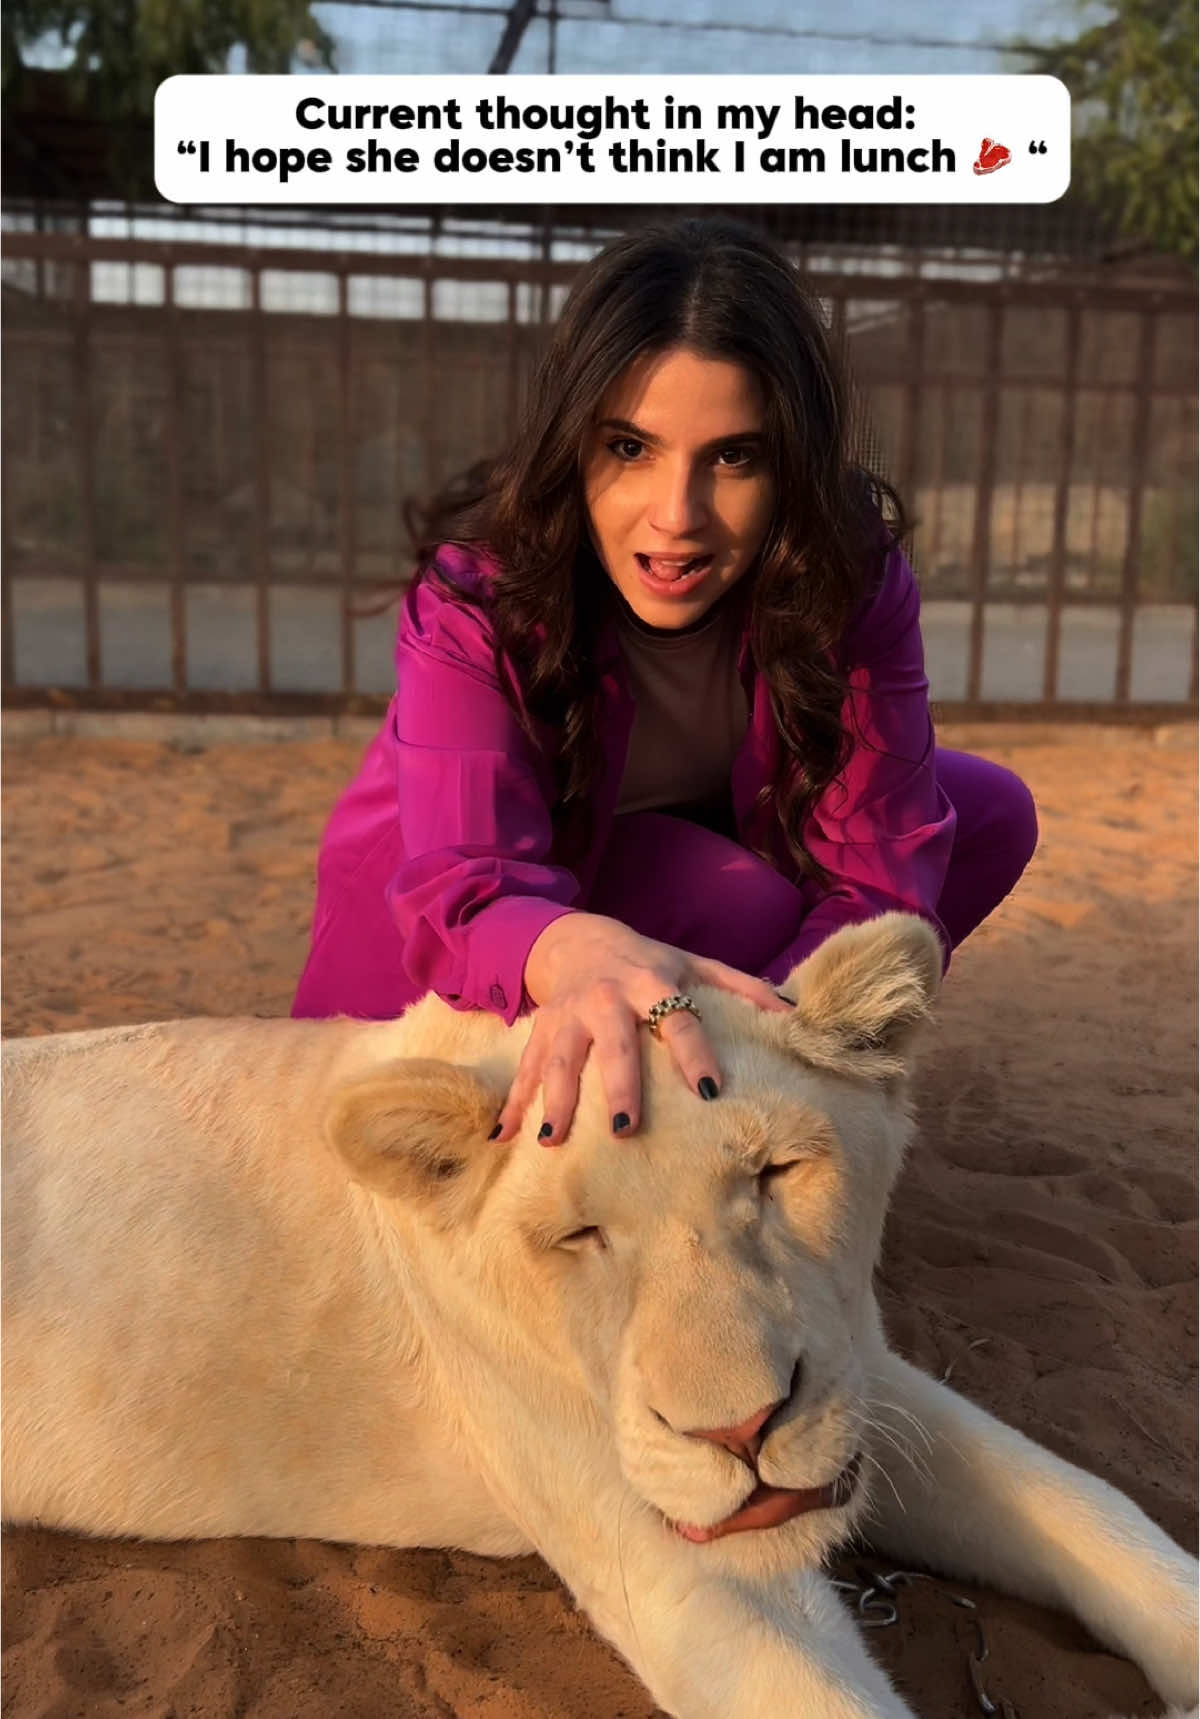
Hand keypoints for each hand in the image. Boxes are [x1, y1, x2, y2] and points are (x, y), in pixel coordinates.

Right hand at [490, 912, 792, 1145]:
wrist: (577, 939)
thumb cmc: (647, 962)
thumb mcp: (694, 964)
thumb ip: (743, 988)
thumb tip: (796, 1016)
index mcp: (652, 983)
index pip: (680, 1020)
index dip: (696, 1054)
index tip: (711, 1091)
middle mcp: (607, 999)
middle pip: (614, 1045)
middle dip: (617, 1085)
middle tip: (624, 1128)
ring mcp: (568, 1016)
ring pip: (559, 1059)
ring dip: (554, 1099)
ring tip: (552, 1141)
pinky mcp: (540, 1030)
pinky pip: (525, 1068)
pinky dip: (512, 1102)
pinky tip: (503, 1138)